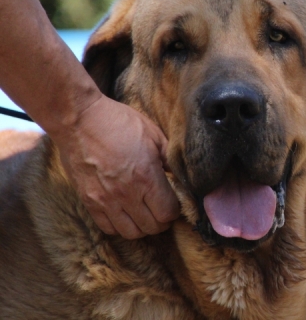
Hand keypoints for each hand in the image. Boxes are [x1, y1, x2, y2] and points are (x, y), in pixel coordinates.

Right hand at [54, 94, 179, 238]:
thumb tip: (181, 175)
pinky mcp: (88, 201)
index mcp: (147, 177)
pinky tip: (125, 212)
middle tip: (162, 208)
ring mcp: (105, 200)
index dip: (175, 210)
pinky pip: (108, 227)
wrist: (78, 119)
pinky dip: (119, 225)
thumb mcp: (154, 134)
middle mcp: (127, 194)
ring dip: (142, 226)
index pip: (168, 213)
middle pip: (152, 227)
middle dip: (162, 221)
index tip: (174, 201)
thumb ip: (170, 158)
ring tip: (145, 213)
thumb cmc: (119, 122)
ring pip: (131, 233)